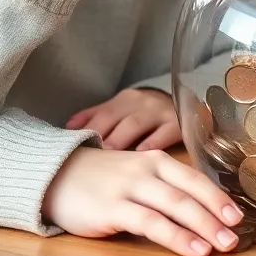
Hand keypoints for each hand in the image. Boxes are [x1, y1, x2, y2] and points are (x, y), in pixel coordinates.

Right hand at [42, 147, 243, 255]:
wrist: (57, 174)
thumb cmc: (102, 178)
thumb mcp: (137, 174)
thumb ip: (163, 187)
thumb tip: (200, 210)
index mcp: (157, 160)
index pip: (195, 177)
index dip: (218, 196)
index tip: (238, 215)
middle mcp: (147, 169)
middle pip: (190, 191)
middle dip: (216, 214)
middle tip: (236, 235)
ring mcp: (130, 187)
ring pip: (175, 206)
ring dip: (203, 226)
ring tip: (222, 245)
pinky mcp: (113, 207)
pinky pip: (152, 223)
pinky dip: (176, 236)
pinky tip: (192, 248)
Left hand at [66, 88, 180, 151]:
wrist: (189, 108)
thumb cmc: (148, 115)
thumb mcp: (124, 110)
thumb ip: (97, 116)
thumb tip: (67, 126)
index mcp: (125, 100)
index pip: (103, 113)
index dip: (88, 128)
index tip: (71, 145)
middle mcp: (142, 102)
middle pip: (117, 117)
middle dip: (102, 134)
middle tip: (89, 154)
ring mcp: (160, 112)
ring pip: (137, 123)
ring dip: (122, 138)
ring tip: (108, 154)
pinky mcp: (178, 124)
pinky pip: (164, 132)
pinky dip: (153, 142)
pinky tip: (142, 154)